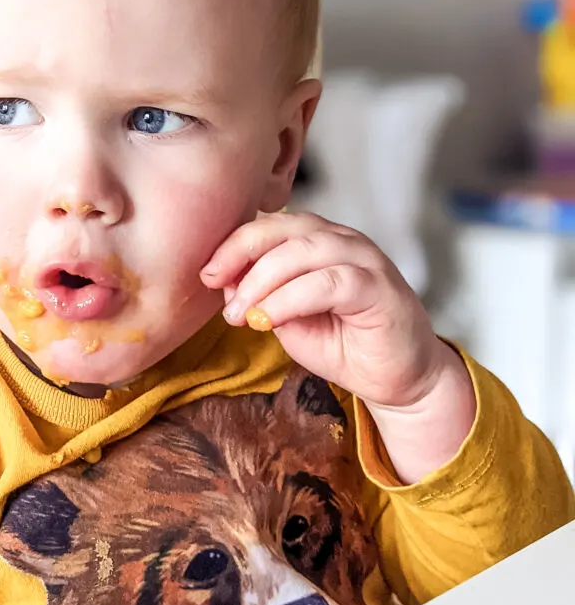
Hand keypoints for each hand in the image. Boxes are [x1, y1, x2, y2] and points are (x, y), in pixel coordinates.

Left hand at [201, 212, 475, 481]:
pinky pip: (328, 282)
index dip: (233, 243)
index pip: (270, 224)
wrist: (398, 380)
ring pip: (304, 251)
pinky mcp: (380, 287)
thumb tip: (223, 281)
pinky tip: (268, 320)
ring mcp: (364, 260)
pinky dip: (290, 299)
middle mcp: (342, 240)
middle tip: (215, 286)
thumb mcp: (287, 318)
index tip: (206, 274)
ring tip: (241, 314)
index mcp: (318, 239)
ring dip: (262, 281)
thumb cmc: (343, 343)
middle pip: (283, 227)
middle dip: (241, 254)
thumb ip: (260, 294)